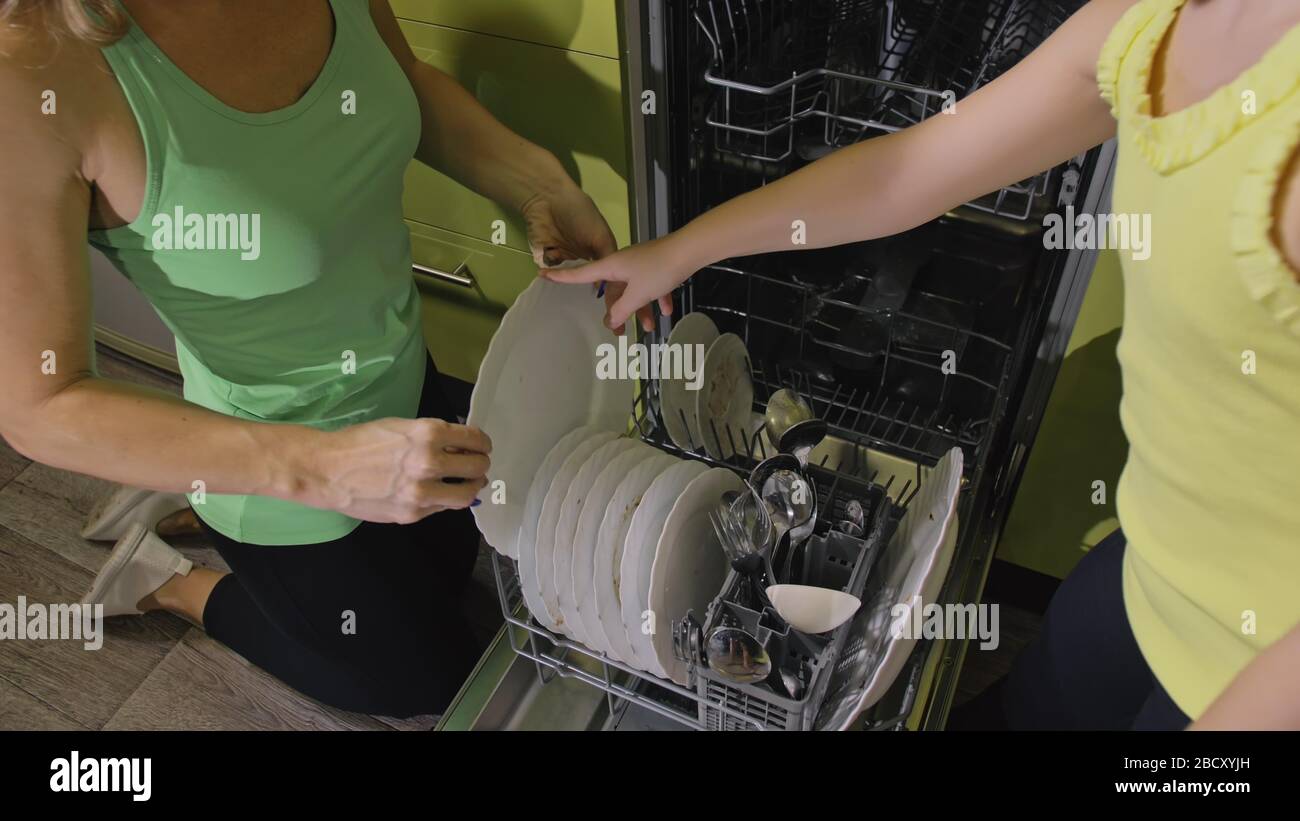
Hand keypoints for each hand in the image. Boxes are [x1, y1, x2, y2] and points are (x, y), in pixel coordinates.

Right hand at [312, 417, 490, 523]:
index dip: (482, 443)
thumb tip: (461, 446)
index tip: (481, 445)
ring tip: (467, 483)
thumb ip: (434, 436)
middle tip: (477, 464)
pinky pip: (442, 508)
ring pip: (467, 494)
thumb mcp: (401, 427)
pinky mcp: (413, 513)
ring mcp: (422, 492)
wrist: (328, 470)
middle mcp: (429, 462)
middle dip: (481, 464)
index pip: (475, 439)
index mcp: (428, 434)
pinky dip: (446, 499)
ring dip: (472, 486)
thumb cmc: (361, 442)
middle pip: (478, 467)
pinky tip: (439, 492)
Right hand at [522, 180, 669, 334]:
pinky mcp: (657, 264)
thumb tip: (610, 321)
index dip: (562, 276)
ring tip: (651, 326)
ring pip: (635, 289)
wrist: (690, 250)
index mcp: (612, 266)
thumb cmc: (659, 270)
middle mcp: (623, 263)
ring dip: (642, 309)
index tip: (541, 274)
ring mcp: (641, 263)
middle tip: (621, 333)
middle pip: (613, 290)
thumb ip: (622, 310)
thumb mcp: (638, 294)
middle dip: (618, 311)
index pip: (581, 274)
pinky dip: (658, 297)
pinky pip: (652, 284)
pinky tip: (666, 311)